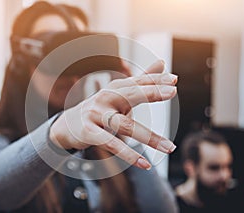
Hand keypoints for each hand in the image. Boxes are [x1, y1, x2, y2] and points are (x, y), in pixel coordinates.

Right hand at [49, 60, 177, 169]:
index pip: (137, 82)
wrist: (68, 124)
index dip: (155, 80)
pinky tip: (145, 164)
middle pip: (130, 95)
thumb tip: (163, 63)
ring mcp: (96, 114)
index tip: (175, 80)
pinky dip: (129, 155)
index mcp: (115, 87)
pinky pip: (112, 144)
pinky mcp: (89, 132)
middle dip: (151, 93)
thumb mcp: (120, 93)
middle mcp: (105, 97)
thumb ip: (142, 80)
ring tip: (170, 148)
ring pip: (125, 125)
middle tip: (172, 91)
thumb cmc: (101, 108)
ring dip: (149, 138)